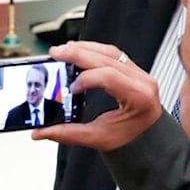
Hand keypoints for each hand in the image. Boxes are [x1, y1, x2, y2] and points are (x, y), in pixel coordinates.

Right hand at [31, 41, 162, 149]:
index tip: (70, 88)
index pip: (108, 76)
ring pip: (109, 51)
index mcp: (138, 97)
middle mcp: (142, 81)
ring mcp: (140, 73)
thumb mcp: (98, 138)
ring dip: (84, 48)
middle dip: (78, 53)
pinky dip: (93, 50)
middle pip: (107, 57)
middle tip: (55, 53)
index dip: (85, 78)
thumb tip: (40, 132)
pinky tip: (78, 51)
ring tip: (63, 49)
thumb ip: (68, 134)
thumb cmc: (132, 141)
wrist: (149, 140)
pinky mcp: (133, 70)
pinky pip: (113, 54)